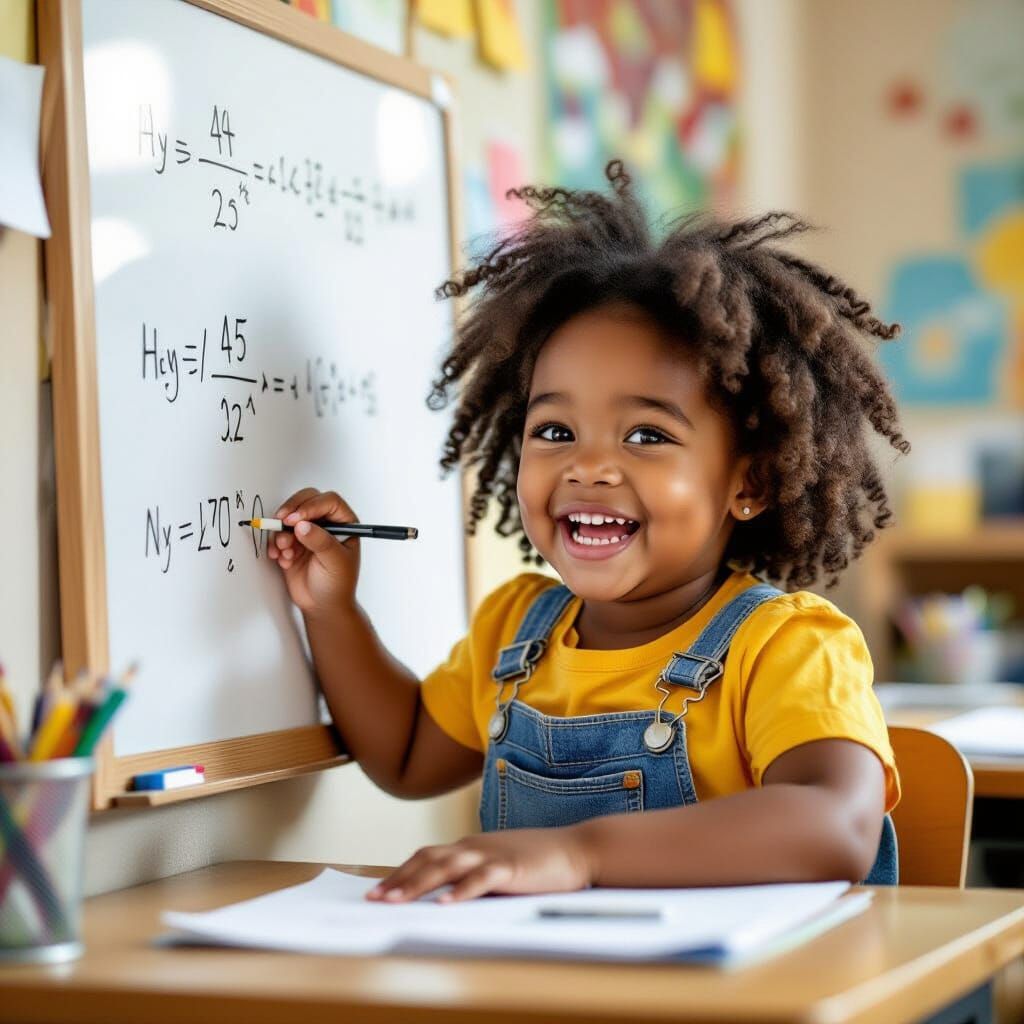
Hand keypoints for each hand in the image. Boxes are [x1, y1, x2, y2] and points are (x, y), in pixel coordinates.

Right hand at [267, 487, 360, 615]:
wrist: (322, 605)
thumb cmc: (338, 584)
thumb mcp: (335, 561)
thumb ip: (320, 541)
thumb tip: (303, 525)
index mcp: (344, 523)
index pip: (329, 502)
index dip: (311, 506)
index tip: (297, 519)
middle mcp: (325, 524)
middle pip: (306, 500)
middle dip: (291, 510)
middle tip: (282, 521)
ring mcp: (307, 532)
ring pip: (289, 517)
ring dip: (282, 532)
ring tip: (285, 552)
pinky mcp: (292, 544)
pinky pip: (278, 535)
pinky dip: (276, 545)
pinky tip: (282, 559)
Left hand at [365, 827, 594, 903]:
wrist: (577, 848)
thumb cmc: (538, 861)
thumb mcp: (499, 864)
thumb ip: (474, 875)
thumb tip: (444, 896)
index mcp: (470, 847)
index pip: (426, 856)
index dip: (401, 872)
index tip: (378, 891)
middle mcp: (475, 847)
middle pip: (427, 860)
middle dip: (398, 880)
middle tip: (374, 899)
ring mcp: (491, 854)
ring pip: (446, 867)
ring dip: (418, 884)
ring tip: (395, 901)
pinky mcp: (511, 867)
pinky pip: (480, 879)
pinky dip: (461, 892)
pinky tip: (445, 905)